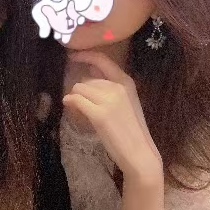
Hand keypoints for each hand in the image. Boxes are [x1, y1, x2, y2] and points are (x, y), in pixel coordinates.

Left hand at [63, 50, 162, 186]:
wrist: (139, 153)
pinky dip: (70, 102)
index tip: (73, 55)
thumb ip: (110, 86)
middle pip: (87, 80)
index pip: (102, 60)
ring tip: (79, 109)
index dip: (85, 55)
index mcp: (126, 81)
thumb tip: (89, 71)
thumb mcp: (126, 101)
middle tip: (81, 104)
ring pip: (79, 88)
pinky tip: (70, 106)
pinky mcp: (99, 114)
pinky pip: (76, 100)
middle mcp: (118, 86)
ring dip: (76, 97)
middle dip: (81, 90)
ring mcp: (109, 100)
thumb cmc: (131, 130)